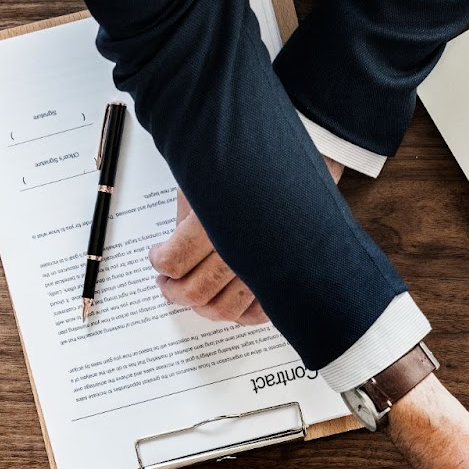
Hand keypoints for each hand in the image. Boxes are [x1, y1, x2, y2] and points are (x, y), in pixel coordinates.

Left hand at [149, 157, 343, 324]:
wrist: (310, 154)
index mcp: (218, 222)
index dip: (160, 262)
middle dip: (174, 292)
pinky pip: (259, 314)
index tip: (157, 257)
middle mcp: (243, 251)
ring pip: (225, 310)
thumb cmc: (256, 162)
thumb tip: (174, 249)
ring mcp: (266, 269)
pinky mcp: (285, 277)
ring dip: (202, 307)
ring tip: (193, 293)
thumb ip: (189, 218)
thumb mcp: (208, 179)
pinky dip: (239, 314)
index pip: (175, 262)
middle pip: (197, 292)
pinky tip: (227, 301)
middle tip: (167, 283)